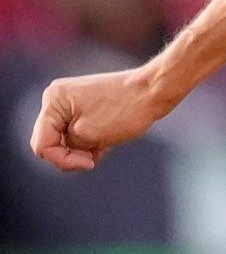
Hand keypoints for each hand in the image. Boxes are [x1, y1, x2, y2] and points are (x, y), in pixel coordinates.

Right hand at [30, 67, 175, 171]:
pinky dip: (91, 141)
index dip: (62, 160)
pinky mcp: (87, 106)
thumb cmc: (125, 110)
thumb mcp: (89, 136)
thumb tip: (66, 147)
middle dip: (71, 155)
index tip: (90, 163)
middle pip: (51, 141)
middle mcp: (57, 98)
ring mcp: (72, 101)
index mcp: (53, 101)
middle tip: (95, 157)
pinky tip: (108, 141)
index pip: (42, 144)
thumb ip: (68, 146)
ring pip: (67, 139)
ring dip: (83, 149)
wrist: (155, 90)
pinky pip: (80, 132)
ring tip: (105, 145)